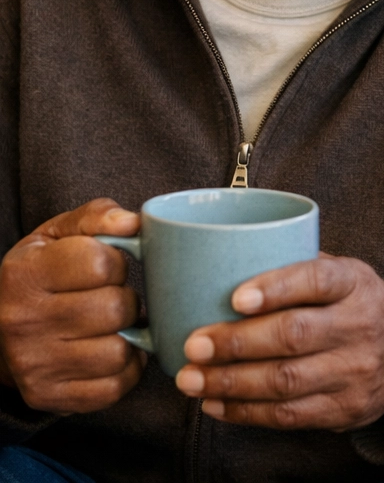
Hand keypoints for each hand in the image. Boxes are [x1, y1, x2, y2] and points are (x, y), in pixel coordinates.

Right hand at [0, 199, 144, 411]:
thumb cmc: (43, 272)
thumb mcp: (60, 234)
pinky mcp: (48, 396)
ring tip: (114, 325)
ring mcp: (34, 364)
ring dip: (129, 336)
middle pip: (115, 309)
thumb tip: (132, 223)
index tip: (107, 266)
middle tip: (114, 297)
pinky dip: (126, 370)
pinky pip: (113, 388)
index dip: (117, 262)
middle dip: (127, 299)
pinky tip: (111, 349)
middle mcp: (23, 322)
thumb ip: (98, 216)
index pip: (102, 264)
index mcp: (24, 274)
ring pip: (118, 352)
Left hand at [174, 255, 383, 429]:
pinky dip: (245, 412)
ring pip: (285, 382)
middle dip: (237, 343)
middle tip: (194, 344)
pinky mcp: (345, 410)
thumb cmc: (358, 303)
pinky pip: (288, 416)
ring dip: (230, 383)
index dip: (276, 288)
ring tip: (192, 379)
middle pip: (294, 336)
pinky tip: (215, 404)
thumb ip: (299, 267)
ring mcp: (354, 372)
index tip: (236, 297)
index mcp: (355, 283)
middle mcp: (359, 326)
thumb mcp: (345, 272)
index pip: (318, 280)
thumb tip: (226, 261)